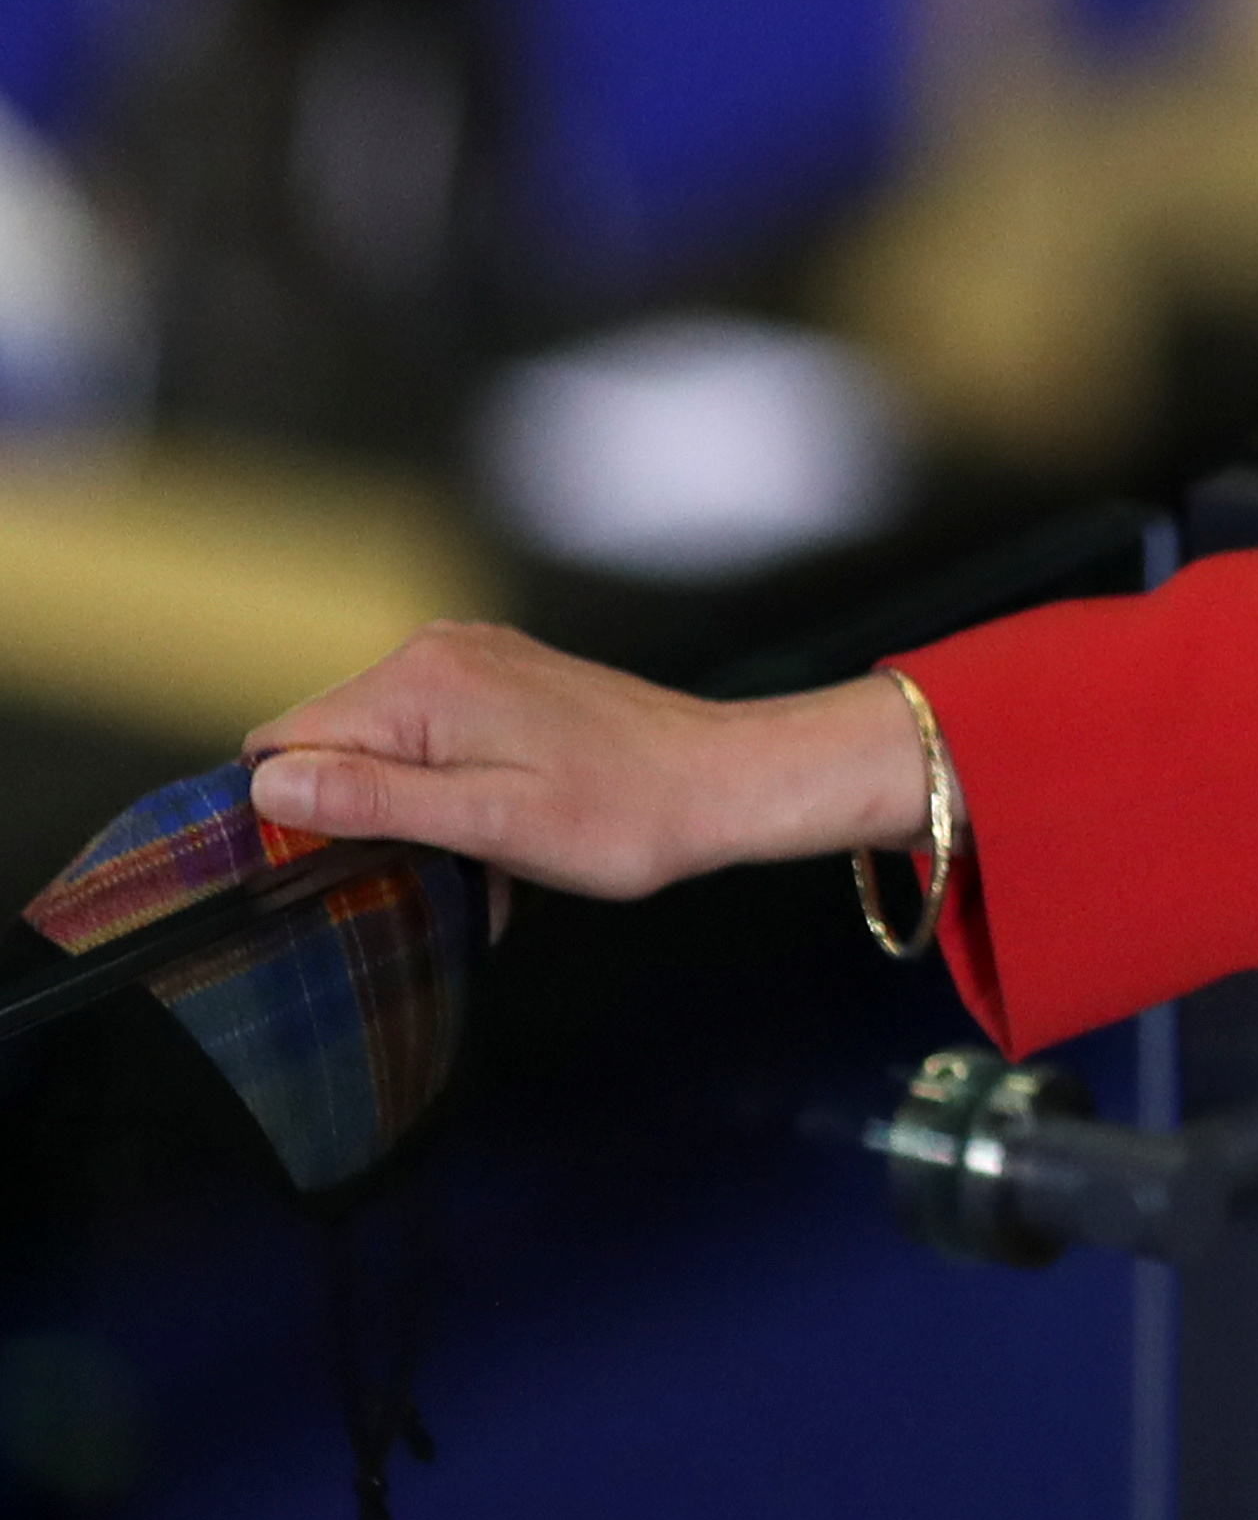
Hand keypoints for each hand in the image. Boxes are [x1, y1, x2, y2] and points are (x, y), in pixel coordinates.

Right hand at [243, 624, 925, 903]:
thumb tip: (271, 783)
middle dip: (361, 815)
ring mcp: (473, 661)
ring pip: (383, 749)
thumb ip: (375, 799)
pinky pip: (433, 741)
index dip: (294, 810)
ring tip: (478, 857)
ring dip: (412, 812)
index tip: (345, 861)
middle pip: (332, 745)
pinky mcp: (502, 682)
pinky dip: (450, 792)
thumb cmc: (625, 814)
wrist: (725, 781)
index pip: (284, 742)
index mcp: (421, 681)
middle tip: (431, 867)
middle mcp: (437, 652)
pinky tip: (497, 833)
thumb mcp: (489, 823)